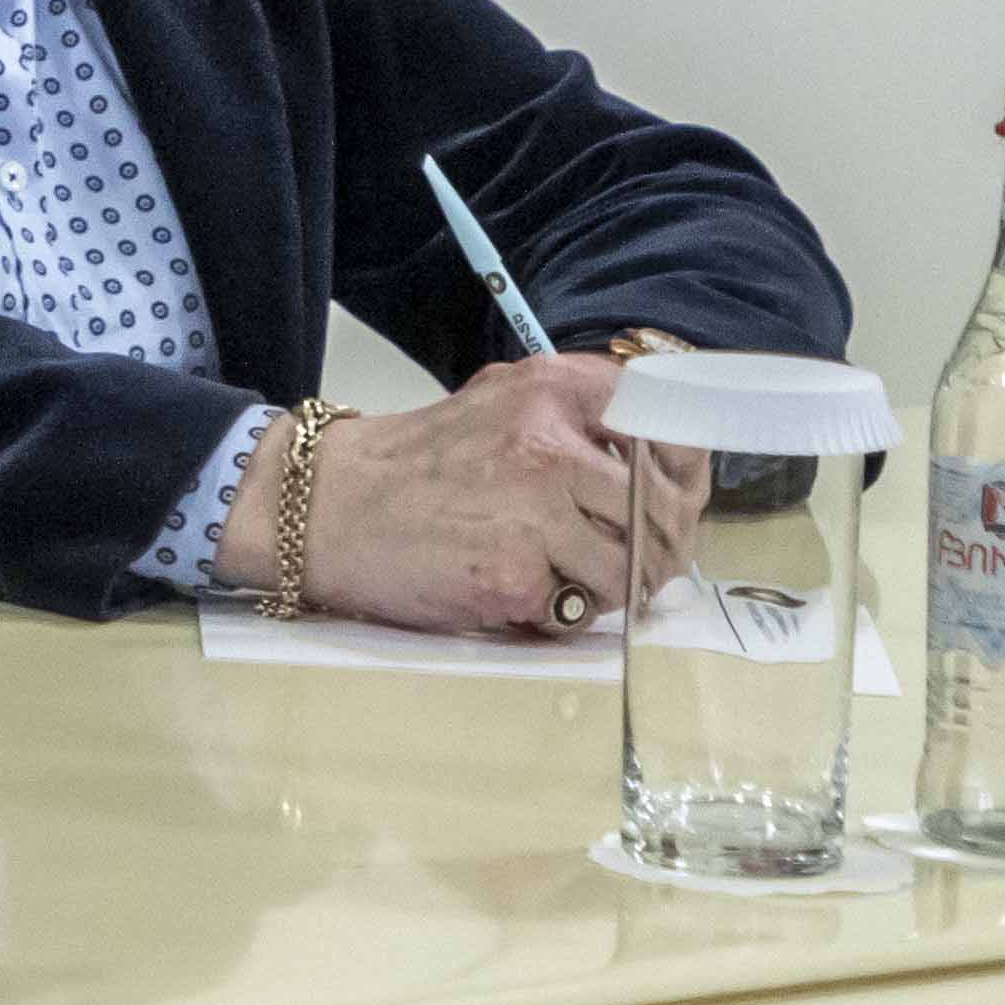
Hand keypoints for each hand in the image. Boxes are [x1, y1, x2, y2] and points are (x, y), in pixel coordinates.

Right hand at [222, 354, 693, 634]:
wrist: (320, 506)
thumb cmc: (411, 465)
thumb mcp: (498, 406)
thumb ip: (575, 421)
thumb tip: (666, 464)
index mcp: (551, 391)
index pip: (670, 429)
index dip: (684, 474)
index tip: (673, 498)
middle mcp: (551, 445)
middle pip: (664, 511)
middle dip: (660, 547)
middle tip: (636, 564)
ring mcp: (535, 513)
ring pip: (633, 568)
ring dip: (613, 587)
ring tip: (571, 582)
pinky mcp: (515, 576)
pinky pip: (580, 610)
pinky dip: (561, 613)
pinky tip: (522, 596)